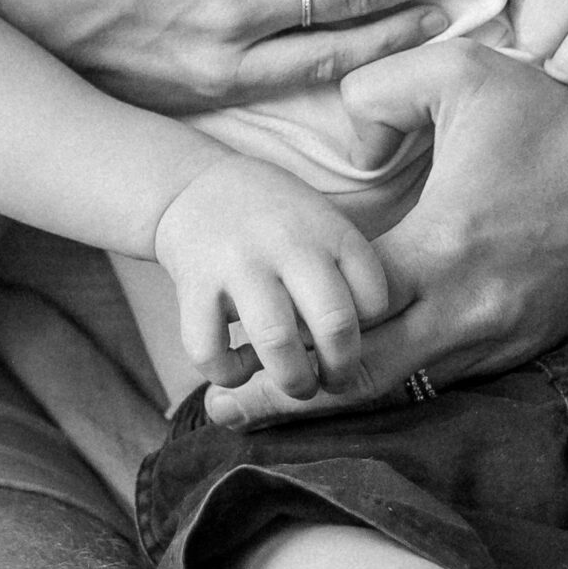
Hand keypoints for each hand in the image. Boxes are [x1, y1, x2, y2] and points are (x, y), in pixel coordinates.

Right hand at [154, 155, 388, 400]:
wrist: (194, 186)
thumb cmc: (275, 216)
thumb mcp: (321, 220)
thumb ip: (346, 270)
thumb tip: (372, 338)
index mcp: (327, 229)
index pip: (374, 298)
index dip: (370, 329)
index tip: (355, 332)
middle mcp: (286, 243)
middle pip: (335, 324)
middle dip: (341, 371)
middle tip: (335, 379)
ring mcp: (238, 263)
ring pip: (276, 344)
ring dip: (294, 381)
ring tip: (296, 382)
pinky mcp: (193, 284)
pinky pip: (212, 351)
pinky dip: (229, 373)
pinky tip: (240, 363)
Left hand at [201, 40, 567, 428]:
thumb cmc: (559, 115)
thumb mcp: (459, 72)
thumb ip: (376, 94)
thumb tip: (351, 149)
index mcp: (443, 252)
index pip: (338, 319)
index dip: (273, 336)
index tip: (216, 355)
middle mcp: (470, 312)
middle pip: (360, 379)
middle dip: (284, 398)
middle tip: (217, 408)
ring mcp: (500, 336)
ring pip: (404, 388)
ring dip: (336, 394)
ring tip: (267, 398)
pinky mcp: (523, 342)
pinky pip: (444, 375)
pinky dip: (392, 380)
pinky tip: (351, 371)